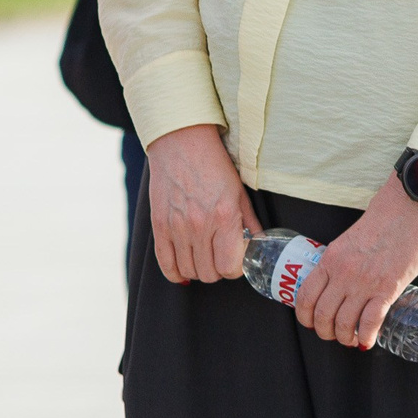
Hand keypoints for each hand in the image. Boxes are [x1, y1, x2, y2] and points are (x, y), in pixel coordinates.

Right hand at [147, 123, 258, 282]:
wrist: (181, 143)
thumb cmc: (214, 165)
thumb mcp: (240, 192)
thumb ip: (250, 224)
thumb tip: (258, 246)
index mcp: (224, 216)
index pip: (230, 267)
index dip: (235, 268)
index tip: (236, 259)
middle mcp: (199, 225)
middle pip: (209, 273)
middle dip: (218, 270)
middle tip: (220, 256)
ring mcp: (177, 227)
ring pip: (189, 271)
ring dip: (198, 270)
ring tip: (203, 257)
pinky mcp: (159, 226)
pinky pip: (166, 265)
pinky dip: (176, 273)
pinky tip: (183, 269)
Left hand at [293, 178, 417, 350]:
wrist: (412, 207)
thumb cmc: (386, 218)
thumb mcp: (351, 239)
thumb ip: (343, 260)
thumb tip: (340, 280)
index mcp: (331, 258)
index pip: (305, 296)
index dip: (306, 317)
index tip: (312, 321)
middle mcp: (343, 272)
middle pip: (322, 315)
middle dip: (325, 332)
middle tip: (333, 334)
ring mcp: (364, 282)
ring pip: (343, 324)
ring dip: (344, 338)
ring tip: (351, 339)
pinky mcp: (387, 288)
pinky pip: (369, 323)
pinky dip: (366, 337)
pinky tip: (367, 339)